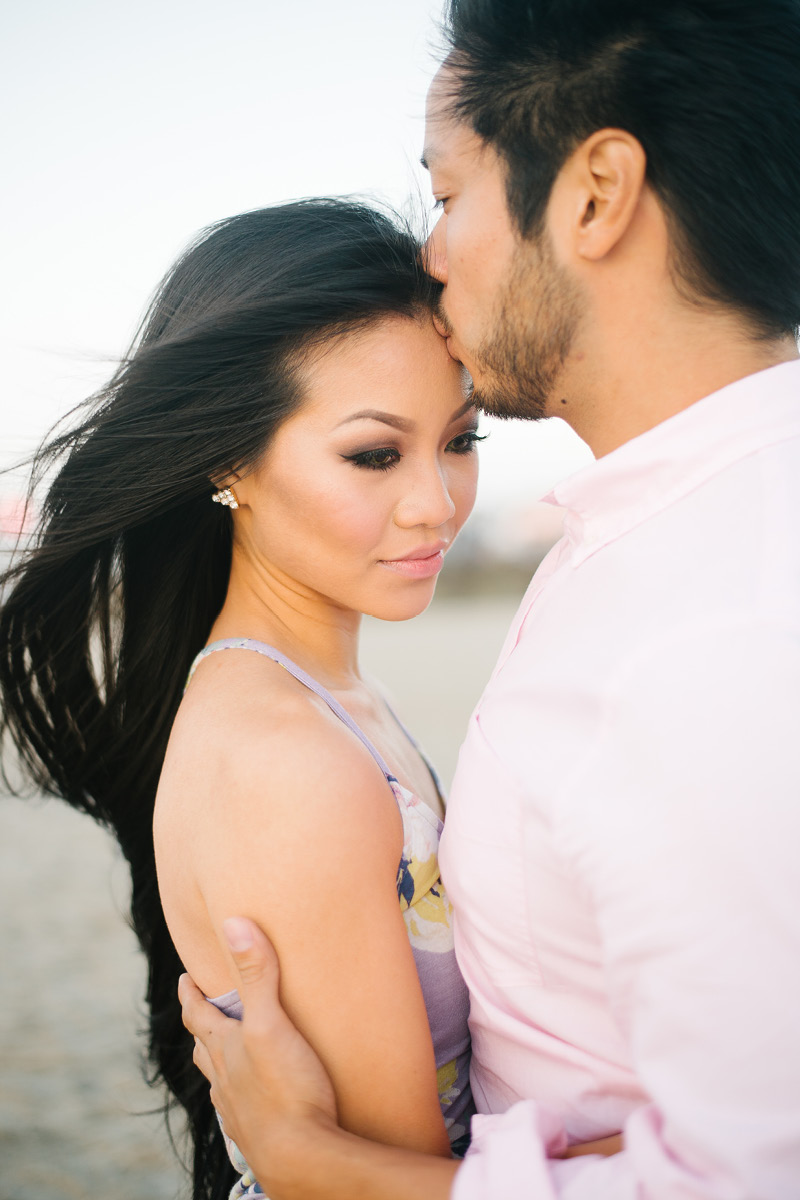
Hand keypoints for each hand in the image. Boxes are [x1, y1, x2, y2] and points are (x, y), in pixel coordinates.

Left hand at [179, 917, 337, 1179]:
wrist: (302, 1159)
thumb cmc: (286, 1090)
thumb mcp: (272, 1022)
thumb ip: (256, 974)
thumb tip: (233, 923)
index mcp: (224, 1048)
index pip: (196, 1014)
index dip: (189, 994)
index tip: (184, 978)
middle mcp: (223, 1079)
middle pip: (203, 1048)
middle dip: (200, 1025)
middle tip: (202, 1008)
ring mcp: (237, 1110)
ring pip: (218, 1081)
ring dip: (218, 1063)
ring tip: (225, 1054)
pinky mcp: (256, 1134)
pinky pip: (238, 1109)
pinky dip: (239, 1094)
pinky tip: (250, 1098)